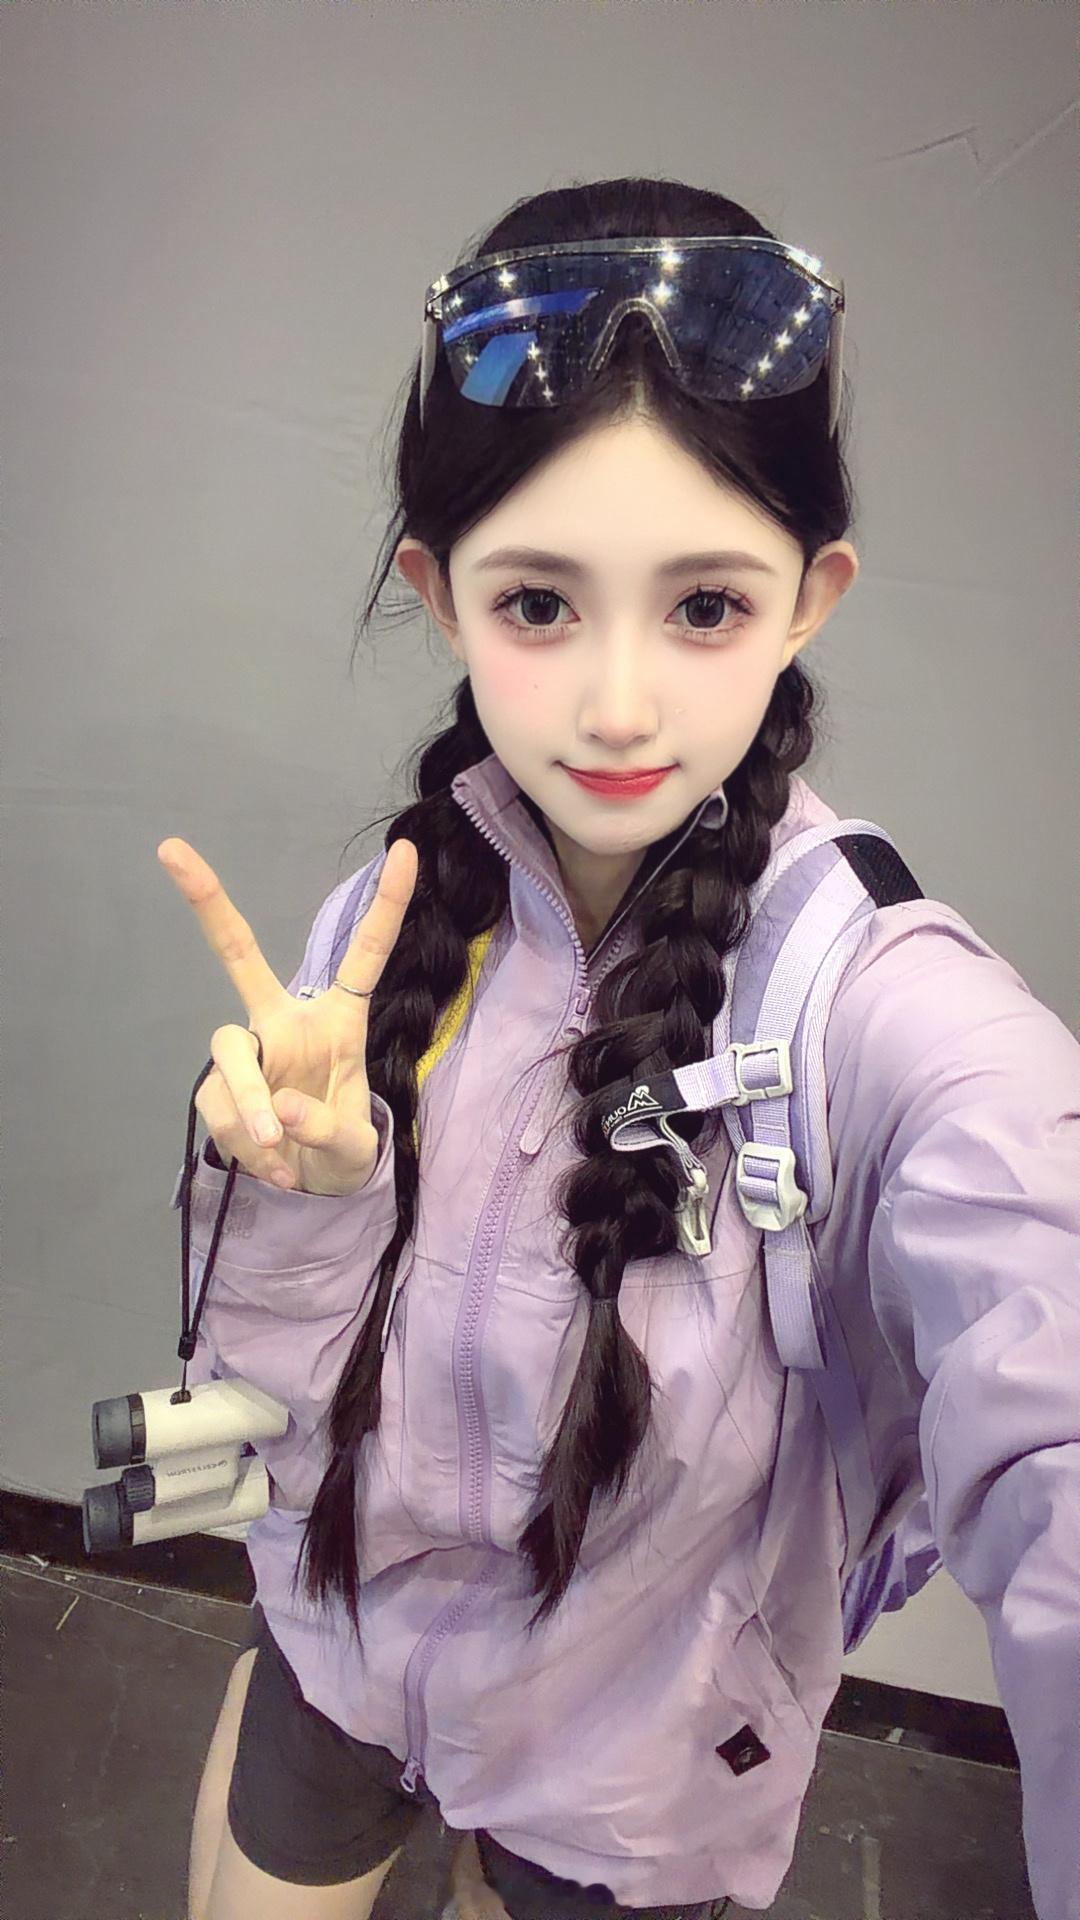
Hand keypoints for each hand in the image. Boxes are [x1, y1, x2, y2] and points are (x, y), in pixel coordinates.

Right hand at [158, 837, 418, 1194]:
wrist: (310, 1184)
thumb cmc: (343, 1148)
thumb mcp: (355, 1148)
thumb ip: (328, 1128)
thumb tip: (280, 1111)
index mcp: (337, 1019)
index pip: (364, 956)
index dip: (386, 906)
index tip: (405, 852)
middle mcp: (283, 1022)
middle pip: (239, 955)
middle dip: (208, 901)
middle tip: (172, 850)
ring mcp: (247, 1053)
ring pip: (229, 1059)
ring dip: (248, 1108)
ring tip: (277, 1150)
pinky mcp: (217, 1088)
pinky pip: (220, 1109)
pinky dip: (244, 1144)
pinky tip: (271, 1164)